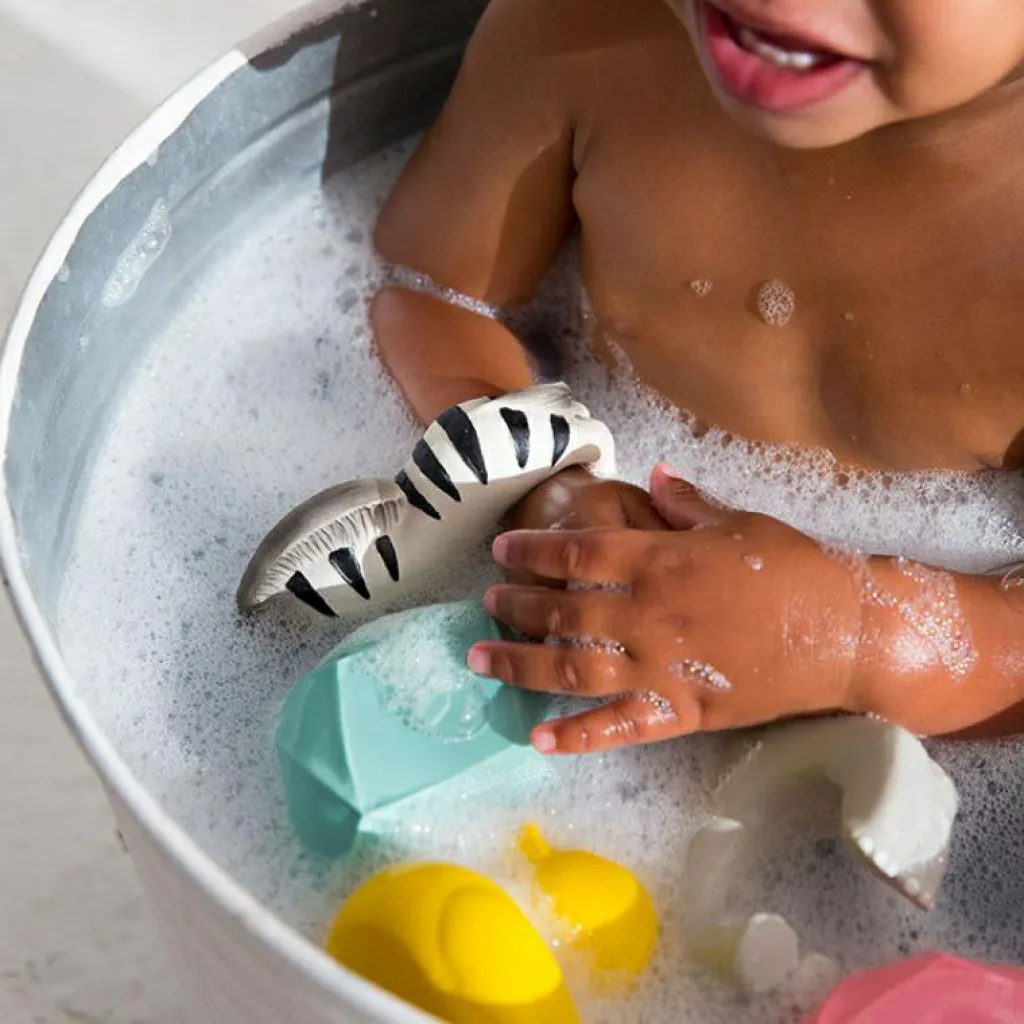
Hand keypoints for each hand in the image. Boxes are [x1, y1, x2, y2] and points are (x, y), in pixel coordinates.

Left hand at [469, 465, 865, 753]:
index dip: (533, 551)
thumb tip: (654, 473)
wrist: (846, 631)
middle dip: (516, 607)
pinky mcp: (682, 711)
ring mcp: (662, 667)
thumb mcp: (738, 522)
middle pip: (563, 611)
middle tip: (485, 603)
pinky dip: (576, 736)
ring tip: (481, 659)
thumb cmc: (792, 568)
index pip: (578, 553)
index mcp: (661, 561)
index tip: (502, 552)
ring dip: (521, 664)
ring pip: (573, 668)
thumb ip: (686, 502)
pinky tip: (537, 739)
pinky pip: (620, 727)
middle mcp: (649, 614)